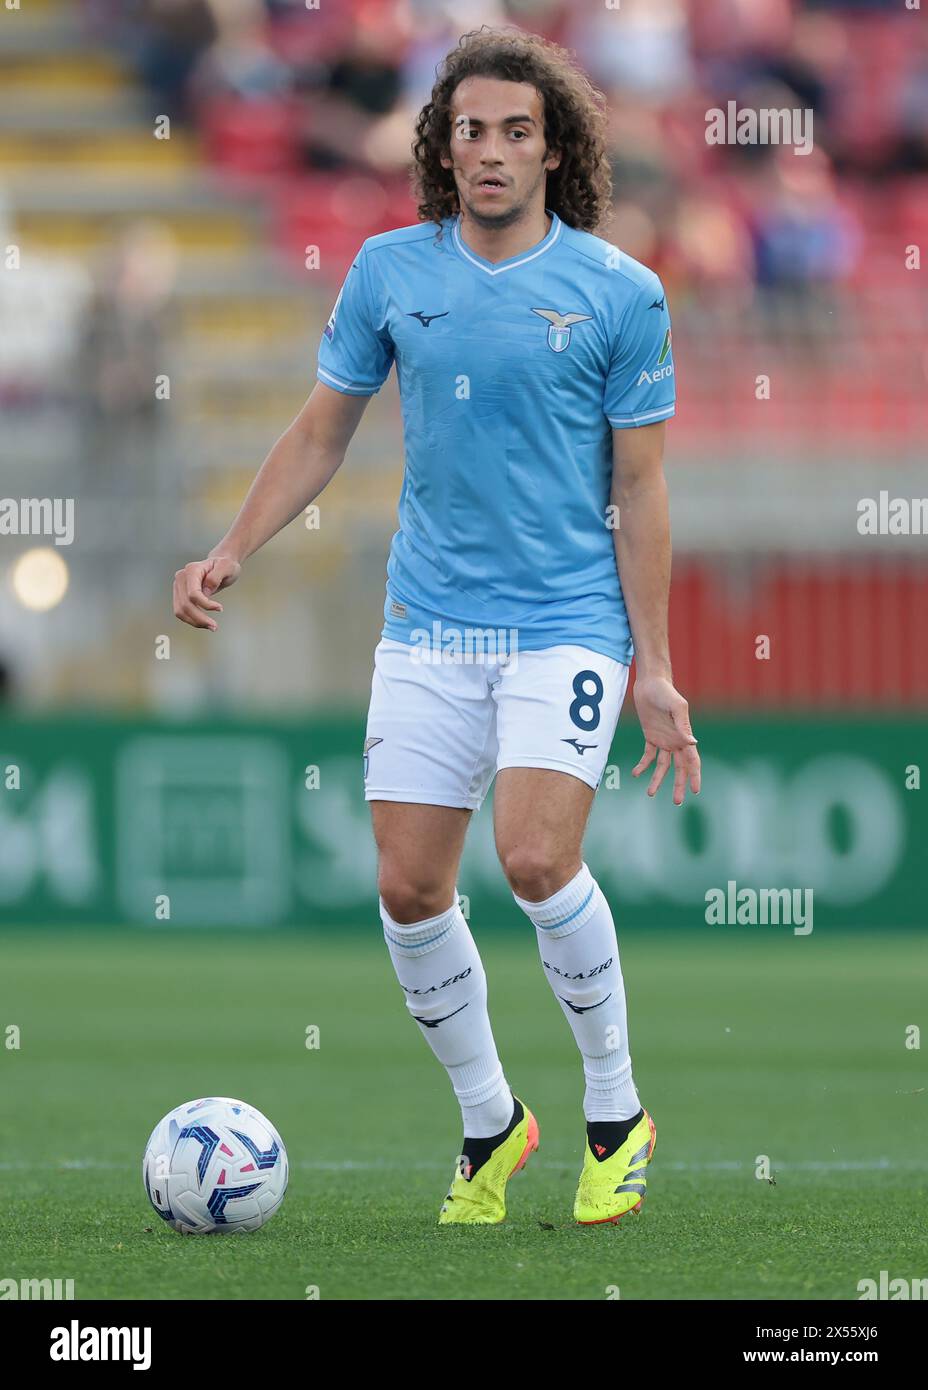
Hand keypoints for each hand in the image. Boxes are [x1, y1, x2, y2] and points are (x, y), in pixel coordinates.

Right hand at [173, 555, 240, 630]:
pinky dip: (192, 620)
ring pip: (180, 610)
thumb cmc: (225, 565)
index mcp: (192, 569)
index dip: (205, 605)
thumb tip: (205, 592)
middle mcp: (181, 577)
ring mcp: (178, 586)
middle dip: (200, 618)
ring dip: (195, 622)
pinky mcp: (179, 594)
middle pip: (185, 604)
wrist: (220, 565)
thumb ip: (216, 576)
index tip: (220, 609)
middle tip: (215, 627)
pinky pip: (181, 611)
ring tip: (211, 627)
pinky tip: (205, 623)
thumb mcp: (227, 567)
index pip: (193, 594)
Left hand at [631, 673, 700, 805]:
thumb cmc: (666, 692)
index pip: (693, 761)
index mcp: (685, 736)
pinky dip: (642, 765)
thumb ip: (683, 725)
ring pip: (662, 766)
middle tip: (678, 802)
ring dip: (658, 780)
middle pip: (679, 768)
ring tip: (650, 793)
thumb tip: (693, 743)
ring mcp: (663, 740)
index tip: (696, 791)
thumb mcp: (677, 707)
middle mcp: (676, 741)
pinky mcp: (650, 736)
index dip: (695, 776)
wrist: (650, 683)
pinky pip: (647, 755)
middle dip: (679, 785)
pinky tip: (635, 774)